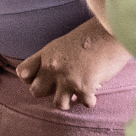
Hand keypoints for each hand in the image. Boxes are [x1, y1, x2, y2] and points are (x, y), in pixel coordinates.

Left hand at [15, 18, 130, 109]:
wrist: (113, 30)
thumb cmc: (94, 33)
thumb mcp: (66, 42)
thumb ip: (56, 58)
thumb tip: (57, 77)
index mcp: (47, 54)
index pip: (23, 73)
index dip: (32, 78)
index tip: (45, 77)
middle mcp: (53, 67)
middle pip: (36, 92)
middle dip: (49, 92)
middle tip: (63, 87)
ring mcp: (67, 78)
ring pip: (58, 104)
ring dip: (69, 101)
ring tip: (77, 95)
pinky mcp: (84, 87)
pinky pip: (84, 103)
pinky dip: (90, 100)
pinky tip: (94, 92)